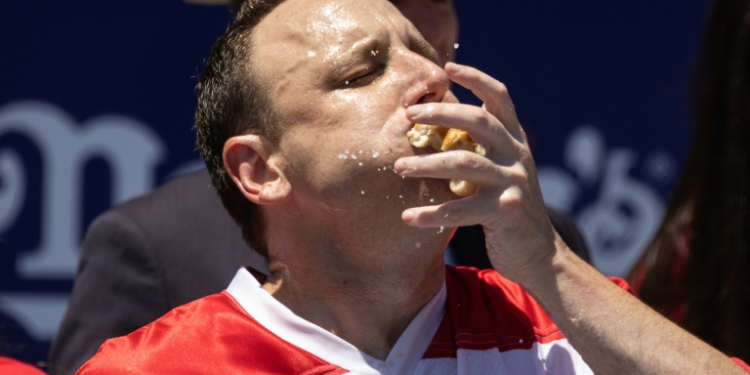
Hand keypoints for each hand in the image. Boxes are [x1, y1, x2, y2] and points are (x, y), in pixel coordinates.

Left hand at [395, 62, 558, 280]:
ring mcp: (513, 182)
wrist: (540, 255)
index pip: (500, 97)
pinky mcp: (505, 212)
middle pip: (478, 121)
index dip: (476, 78)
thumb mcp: (502, 172)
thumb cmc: (508, 209)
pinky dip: (430, 214)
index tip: (448, 67)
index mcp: (515, 141)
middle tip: (409, 116)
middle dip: (441, 114)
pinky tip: (408, 218)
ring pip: (464, 162)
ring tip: (399, 167)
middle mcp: (517, 156)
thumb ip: (482, 150)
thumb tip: (438, 130)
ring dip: (427, 163)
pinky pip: (460, 210)